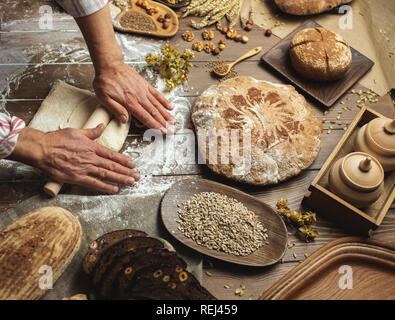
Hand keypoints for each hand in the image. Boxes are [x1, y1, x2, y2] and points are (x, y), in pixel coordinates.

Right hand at [8, 125, 139, 193]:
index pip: (112, 154)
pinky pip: (94, 183)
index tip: (133, 164)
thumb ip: (91, 132)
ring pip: (107, 174)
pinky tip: (114, 189)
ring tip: (131, 182)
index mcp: (92, 147)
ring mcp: (85, 168)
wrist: (42, 149)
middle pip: (113, 166)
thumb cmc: (56, 139)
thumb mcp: (76, 131)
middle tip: (137, 176)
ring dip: (120, 179)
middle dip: (127, 171)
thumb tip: (101, 127)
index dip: (124, 160)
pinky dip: (105, 187)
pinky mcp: (77, 177)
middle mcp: (91, 158)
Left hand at [93, 62, 175, 133]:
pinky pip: (156, 94)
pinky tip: (170, 106)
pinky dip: (164, 101)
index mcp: (129, 102)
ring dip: (166, 114)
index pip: (145, 117)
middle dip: (164, 123)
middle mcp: (139, 97)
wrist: (109, 64)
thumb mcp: (104, 97)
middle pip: (154, 112)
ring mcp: (143, 90)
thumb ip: (115, 109)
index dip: (155, 125)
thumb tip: (124, 120)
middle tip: (171, 130)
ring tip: (173, 121)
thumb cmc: (105, 81)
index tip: (162, 131)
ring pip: (157, 104)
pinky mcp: (145, 84)